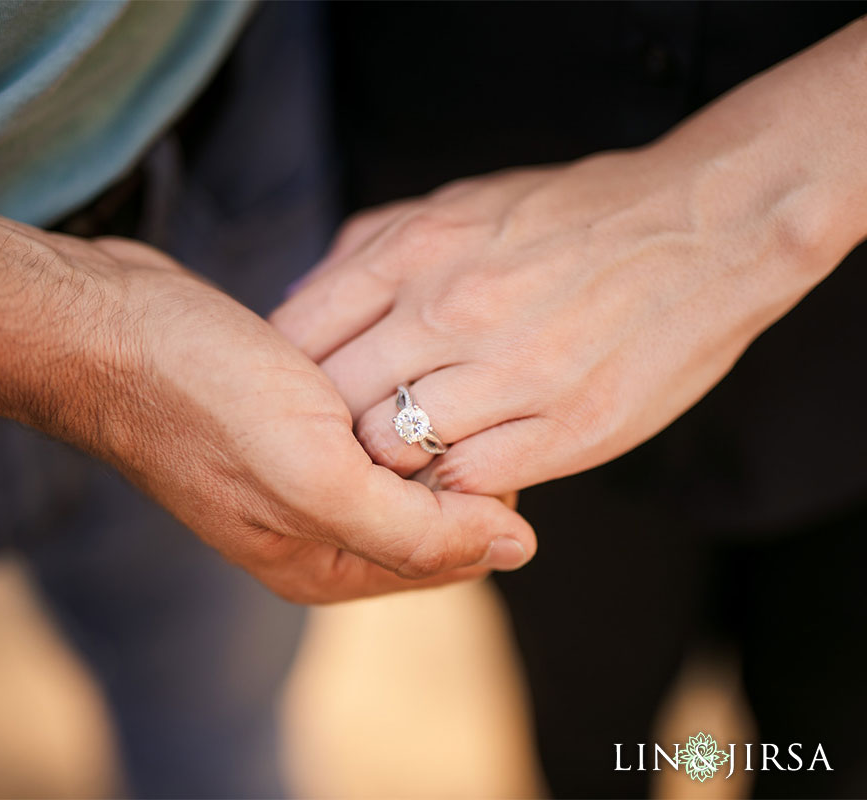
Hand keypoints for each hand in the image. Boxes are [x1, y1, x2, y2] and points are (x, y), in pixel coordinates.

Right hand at [0, 164, 536, 603]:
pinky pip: (360, 412)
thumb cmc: (199, 397)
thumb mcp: (315, 475)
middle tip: (419, 381)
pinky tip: (357, 347)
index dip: (481, 487)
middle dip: (443, 446)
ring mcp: (293, 476)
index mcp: (323, 566)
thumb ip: (417, 528)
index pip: (459, 551)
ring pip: (401, 453)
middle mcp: (312, 532)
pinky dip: (372, 380)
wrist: (102, 329)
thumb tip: (518, 552)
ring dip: (408, 407)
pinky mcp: (278, 421)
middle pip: (434, 505)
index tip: (456, 416)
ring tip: (384, 359)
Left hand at [270, 147, 832, 495]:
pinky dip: (450, 491)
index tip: (297, 397)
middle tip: (337, 448)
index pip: (298, 337)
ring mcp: (511, 371)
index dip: (286, 379)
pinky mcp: (569, 425)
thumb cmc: (568, 216)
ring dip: (386, 469)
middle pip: (334, 404)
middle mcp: (451, 310)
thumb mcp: (451, 206)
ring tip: (399, 465)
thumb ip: (366, 252)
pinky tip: (458, 475)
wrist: (708, 223)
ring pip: (392, 452)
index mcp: (413, 251)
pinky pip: (468, 482)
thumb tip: (297, 304)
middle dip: (326, 433)